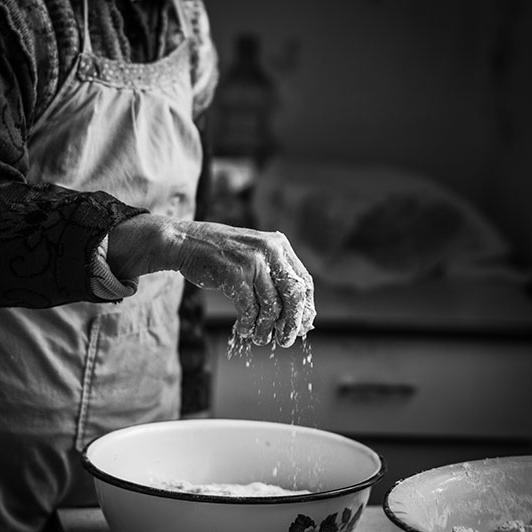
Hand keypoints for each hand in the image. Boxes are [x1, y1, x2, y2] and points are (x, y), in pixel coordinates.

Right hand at [107, 215, 315, 346]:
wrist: (185, 241)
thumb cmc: (221, 253)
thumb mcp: (254, 252)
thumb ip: (274, 273)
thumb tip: (297, 311)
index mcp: (279, 245)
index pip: (304, 281)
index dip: (306, 308)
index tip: (303, 326)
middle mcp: (270, 251)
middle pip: (293, 295)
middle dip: (292, 323)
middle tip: (287, 340)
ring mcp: (252, 262)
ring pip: (271, 307)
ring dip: (267, 329)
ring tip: (261, 339)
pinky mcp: (234, 275)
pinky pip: (249, 310)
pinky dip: (248, 325)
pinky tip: (244, 331)